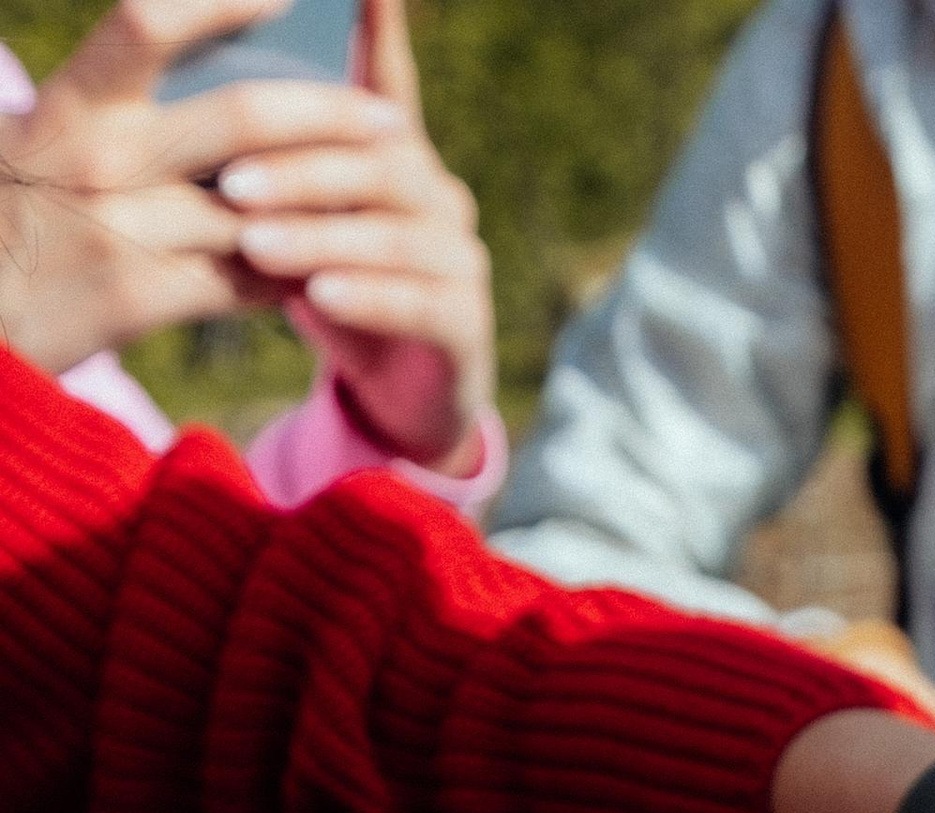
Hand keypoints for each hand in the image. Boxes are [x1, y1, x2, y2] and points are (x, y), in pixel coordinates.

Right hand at [0, 0, 408, 369]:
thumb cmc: (14, 224)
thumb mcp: (43, 143)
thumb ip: (114, 108)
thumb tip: (209, 72)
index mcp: (71, 103)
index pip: (149, 23)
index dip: (223, 0)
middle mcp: (96, 156)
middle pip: (242, 118)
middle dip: (329, 114)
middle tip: (387, 120)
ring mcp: (116, 227)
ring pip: (259, 206)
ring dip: (328, 204)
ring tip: (376, 197)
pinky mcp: (135, 298)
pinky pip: (243, 280)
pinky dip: (292, 273)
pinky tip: (325, 269)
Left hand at [214, 0, 493, 470]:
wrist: (395, 397)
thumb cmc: (338, 292)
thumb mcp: (302, 224)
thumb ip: (277, 171)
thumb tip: (209, 116)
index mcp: (400, 159)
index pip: (388, 85)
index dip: (379, 33)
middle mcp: (441, 197)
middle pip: (381, 161)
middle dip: (302, 169)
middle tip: (231, 181)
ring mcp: (463, 260)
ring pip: (396, 233)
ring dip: (321, 235)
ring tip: (256, 245)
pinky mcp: (468, 325)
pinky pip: (419, 302)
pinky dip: (368, 295)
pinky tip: (321, 297)